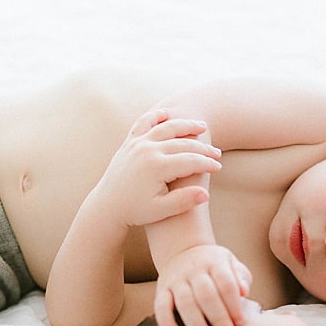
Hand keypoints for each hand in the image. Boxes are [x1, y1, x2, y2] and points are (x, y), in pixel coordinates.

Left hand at [92, 108, 222, 228]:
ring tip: (202, 127)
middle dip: (203, 148)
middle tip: (216, 153)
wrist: (107, 206)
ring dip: (186, 125)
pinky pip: (144, 122)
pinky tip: (168, 114)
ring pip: (167, 128)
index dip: (207, 164)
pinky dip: (156, 116)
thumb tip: (205, 194)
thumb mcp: (160, 210)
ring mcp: (137, 143)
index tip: (218, 168)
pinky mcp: (129, 142)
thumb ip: (183, 201)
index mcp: (156, 167)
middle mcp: (147, 150)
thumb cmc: (135, 211)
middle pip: (183, 143)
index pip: (191, 160)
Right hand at [154, 244, 252, 325]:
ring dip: (196, 325)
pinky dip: (166, 323)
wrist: (183, 250)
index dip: (233, 304)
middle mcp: (194, 270)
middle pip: (206, 295)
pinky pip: (160, 306)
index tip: (240, 323)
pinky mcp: (161, 289)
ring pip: (185, 302)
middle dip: (218, 318)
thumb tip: (244, 291)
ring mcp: (176, 280)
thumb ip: (240, 277)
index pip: (226, 283)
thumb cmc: (214, 265)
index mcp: (215, 263)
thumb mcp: (231, 263)